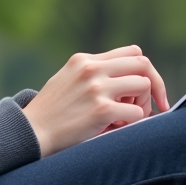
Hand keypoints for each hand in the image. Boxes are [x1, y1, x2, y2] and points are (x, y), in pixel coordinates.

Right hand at [22, 46, 169, 156]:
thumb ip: (92, 74)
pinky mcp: (101, 110)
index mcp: (84, 60)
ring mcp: (97, 88)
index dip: (145, 70)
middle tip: (152, 105)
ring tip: (125, 119)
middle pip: (143, 64)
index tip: (148, 89)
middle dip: (154, 85)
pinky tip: (116, 129)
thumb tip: (128, 79)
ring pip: (144, 85)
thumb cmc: (51, 112)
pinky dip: (133, 123)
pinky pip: (137, 114)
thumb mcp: (67, 79)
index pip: (132, 52)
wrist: (31, 132)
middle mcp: (92, 69)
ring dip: (142, 105)